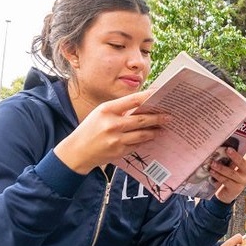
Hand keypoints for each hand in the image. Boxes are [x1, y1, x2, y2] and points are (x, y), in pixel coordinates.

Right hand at [55, 90, 170, 173]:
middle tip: (169, 116)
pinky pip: (138, 144)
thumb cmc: (90, 129)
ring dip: (155, 130)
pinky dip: (146, 140)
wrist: (77, 151)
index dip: (149, 96)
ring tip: (163, 128)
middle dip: (158, 117)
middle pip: (142, 119)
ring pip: (143, 134)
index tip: (161, 94)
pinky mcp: (119, 151)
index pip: (133, 100)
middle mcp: (112, 124)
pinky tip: (152, 137)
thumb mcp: (101, 113)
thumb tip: (143, 105)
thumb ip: (120, 109)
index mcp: (107, 110)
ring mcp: (116, 139)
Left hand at [212, 134, 245, 203]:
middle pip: (243, 163)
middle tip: (227, 150)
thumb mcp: (229, 166)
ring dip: (221, 168)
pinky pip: (226, 181)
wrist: (224, 194)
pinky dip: (218, 176)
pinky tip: (212, 172)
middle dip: (235, 156)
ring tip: (212, 163)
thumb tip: (219, 145)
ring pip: (232, 173)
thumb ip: (228, 158)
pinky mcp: (235, 188)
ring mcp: (242, 181)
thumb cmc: (227, 176)